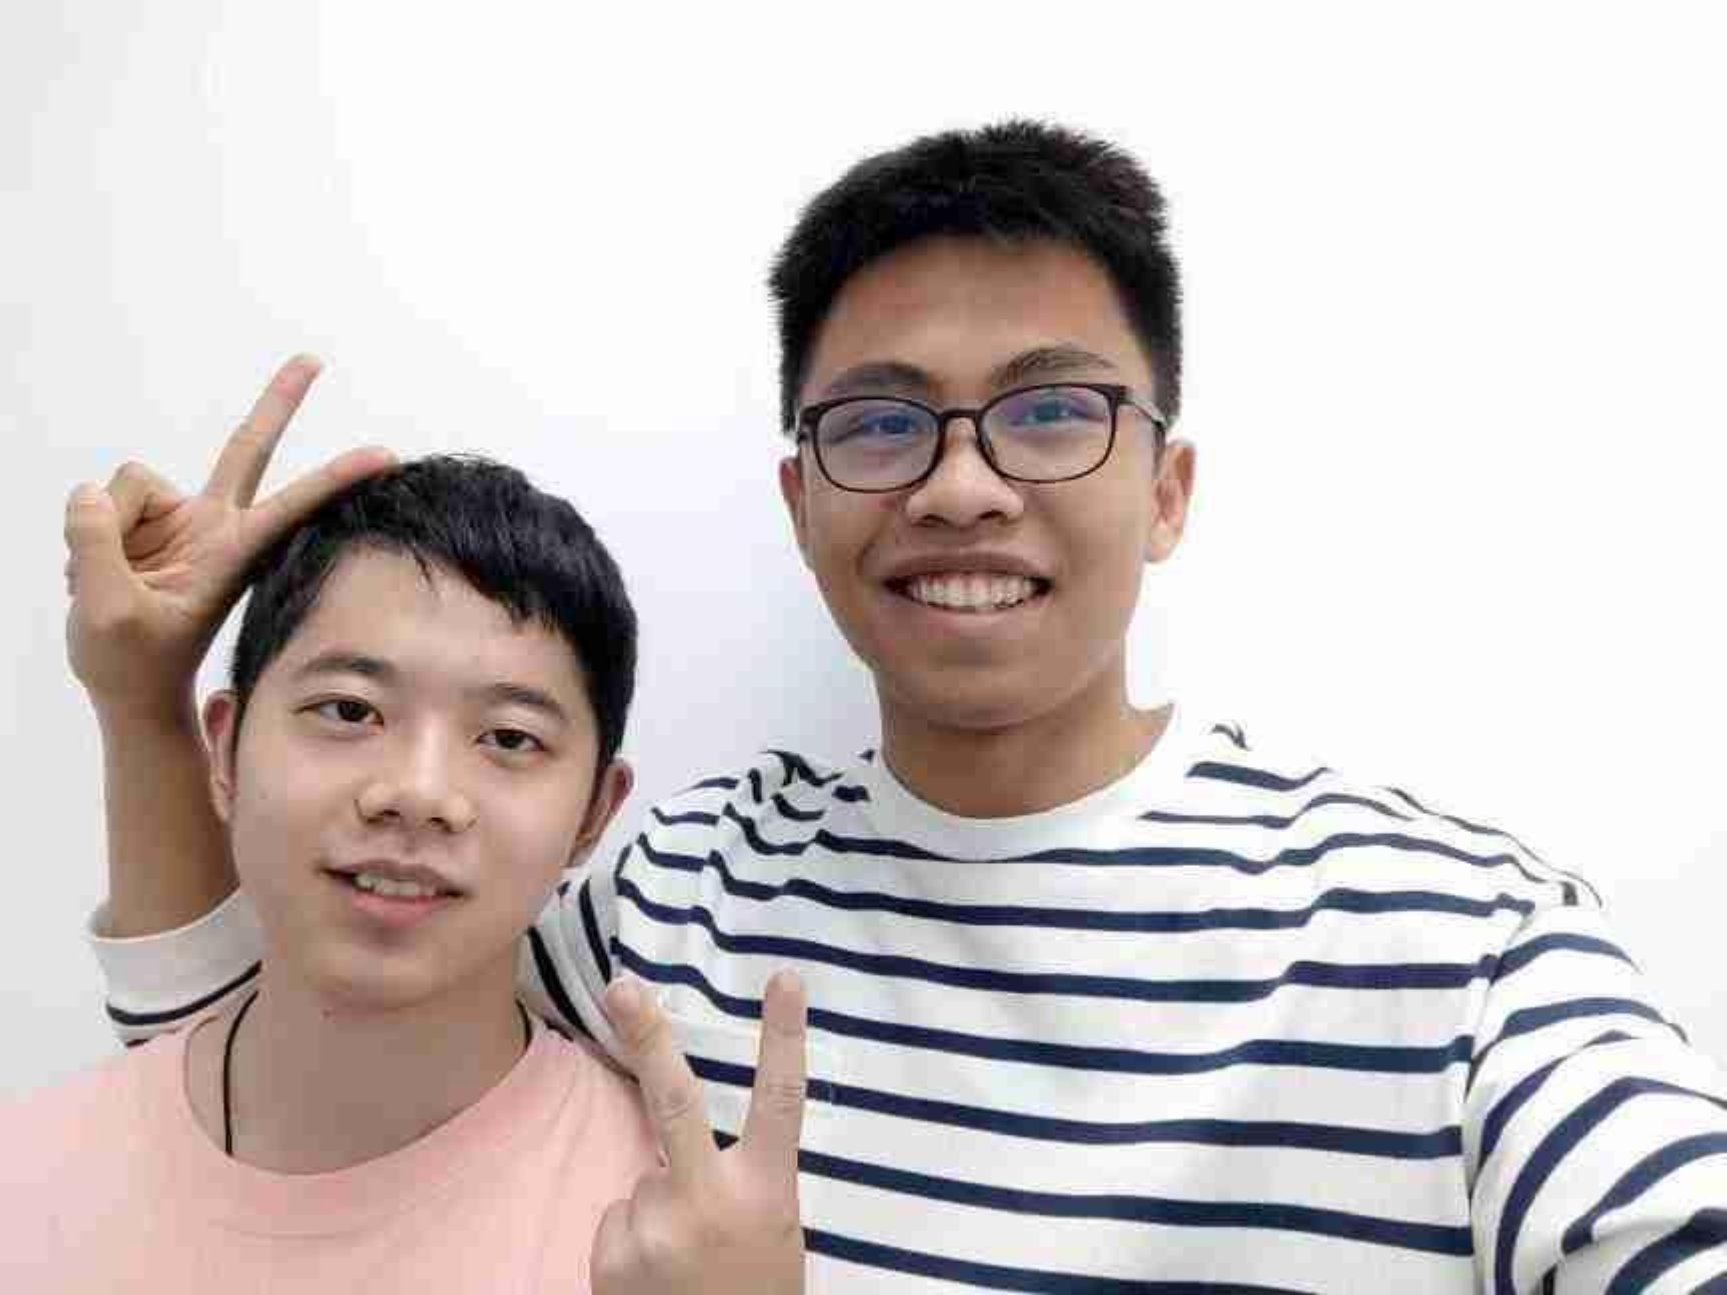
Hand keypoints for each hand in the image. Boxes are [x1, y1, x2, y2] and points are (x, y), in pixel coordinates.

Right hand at [63, 356, 392, 709]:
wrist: (124, 684)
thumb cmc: (130, 664)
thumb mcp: (106, 612)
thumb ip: (96, 544)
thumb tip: (91, 492)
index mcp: (233, 552)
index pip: (293, 504)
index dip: (334, 478)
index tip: (386, 455)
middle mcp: (214, 526)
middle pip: (247, 449)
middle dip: (278, 402)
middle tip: (313, 359)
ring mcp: (181, 520)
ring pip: (123, 489)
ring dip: (100, 536)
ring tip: (109, 586)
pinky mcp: (147, 520)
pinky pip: (99, 504)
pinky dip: (86, 540)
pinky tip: (96, 576)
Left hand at [592, 970, 807, 1294]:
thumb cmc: (754, 1290)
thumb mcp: (772, 1231)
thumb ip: (740, 1179)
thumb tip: (677, 1134)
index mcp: (766, 1192)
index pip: (782, 1101)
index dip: (784, 1037)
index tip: (785, 977)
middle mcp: (712, 1202)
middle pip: (677, 1102)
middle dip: (647, 1037)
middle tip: (621, 986)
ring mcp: (659, 1229)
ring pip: (643, 1179)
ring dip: (655, 1206)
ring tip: (682, 1260)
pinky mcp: (617, 1256)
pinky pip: (618, 1217)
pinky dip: (631, 1239)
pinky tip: (656, 1276)